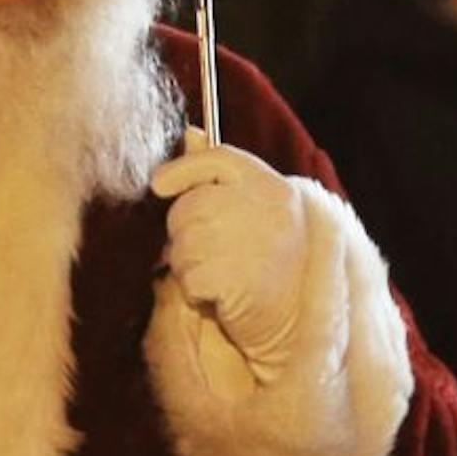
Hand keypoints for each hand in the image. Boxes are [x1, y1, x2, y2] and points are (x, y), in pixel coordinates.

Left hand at [150, 127, 308, 377]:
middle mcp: (263, 207)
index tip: (159, 184)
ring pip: (183, 244)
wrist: (297, 322)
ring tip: (224, 276)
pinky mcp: (234, 277)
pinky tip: (222, 296)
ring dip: (190, 266)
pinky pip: (187, 277)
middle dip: (186, 233)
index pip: (218, 159)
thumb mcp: (256, 211)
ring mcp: (250, 241)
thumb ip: (221, 176)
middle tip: (214, 254)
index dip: (183, 169)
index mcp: (273, 187)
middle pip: (189, 206)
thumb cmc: (272, 263)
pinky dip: (195, 292)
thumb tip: (191, 132)